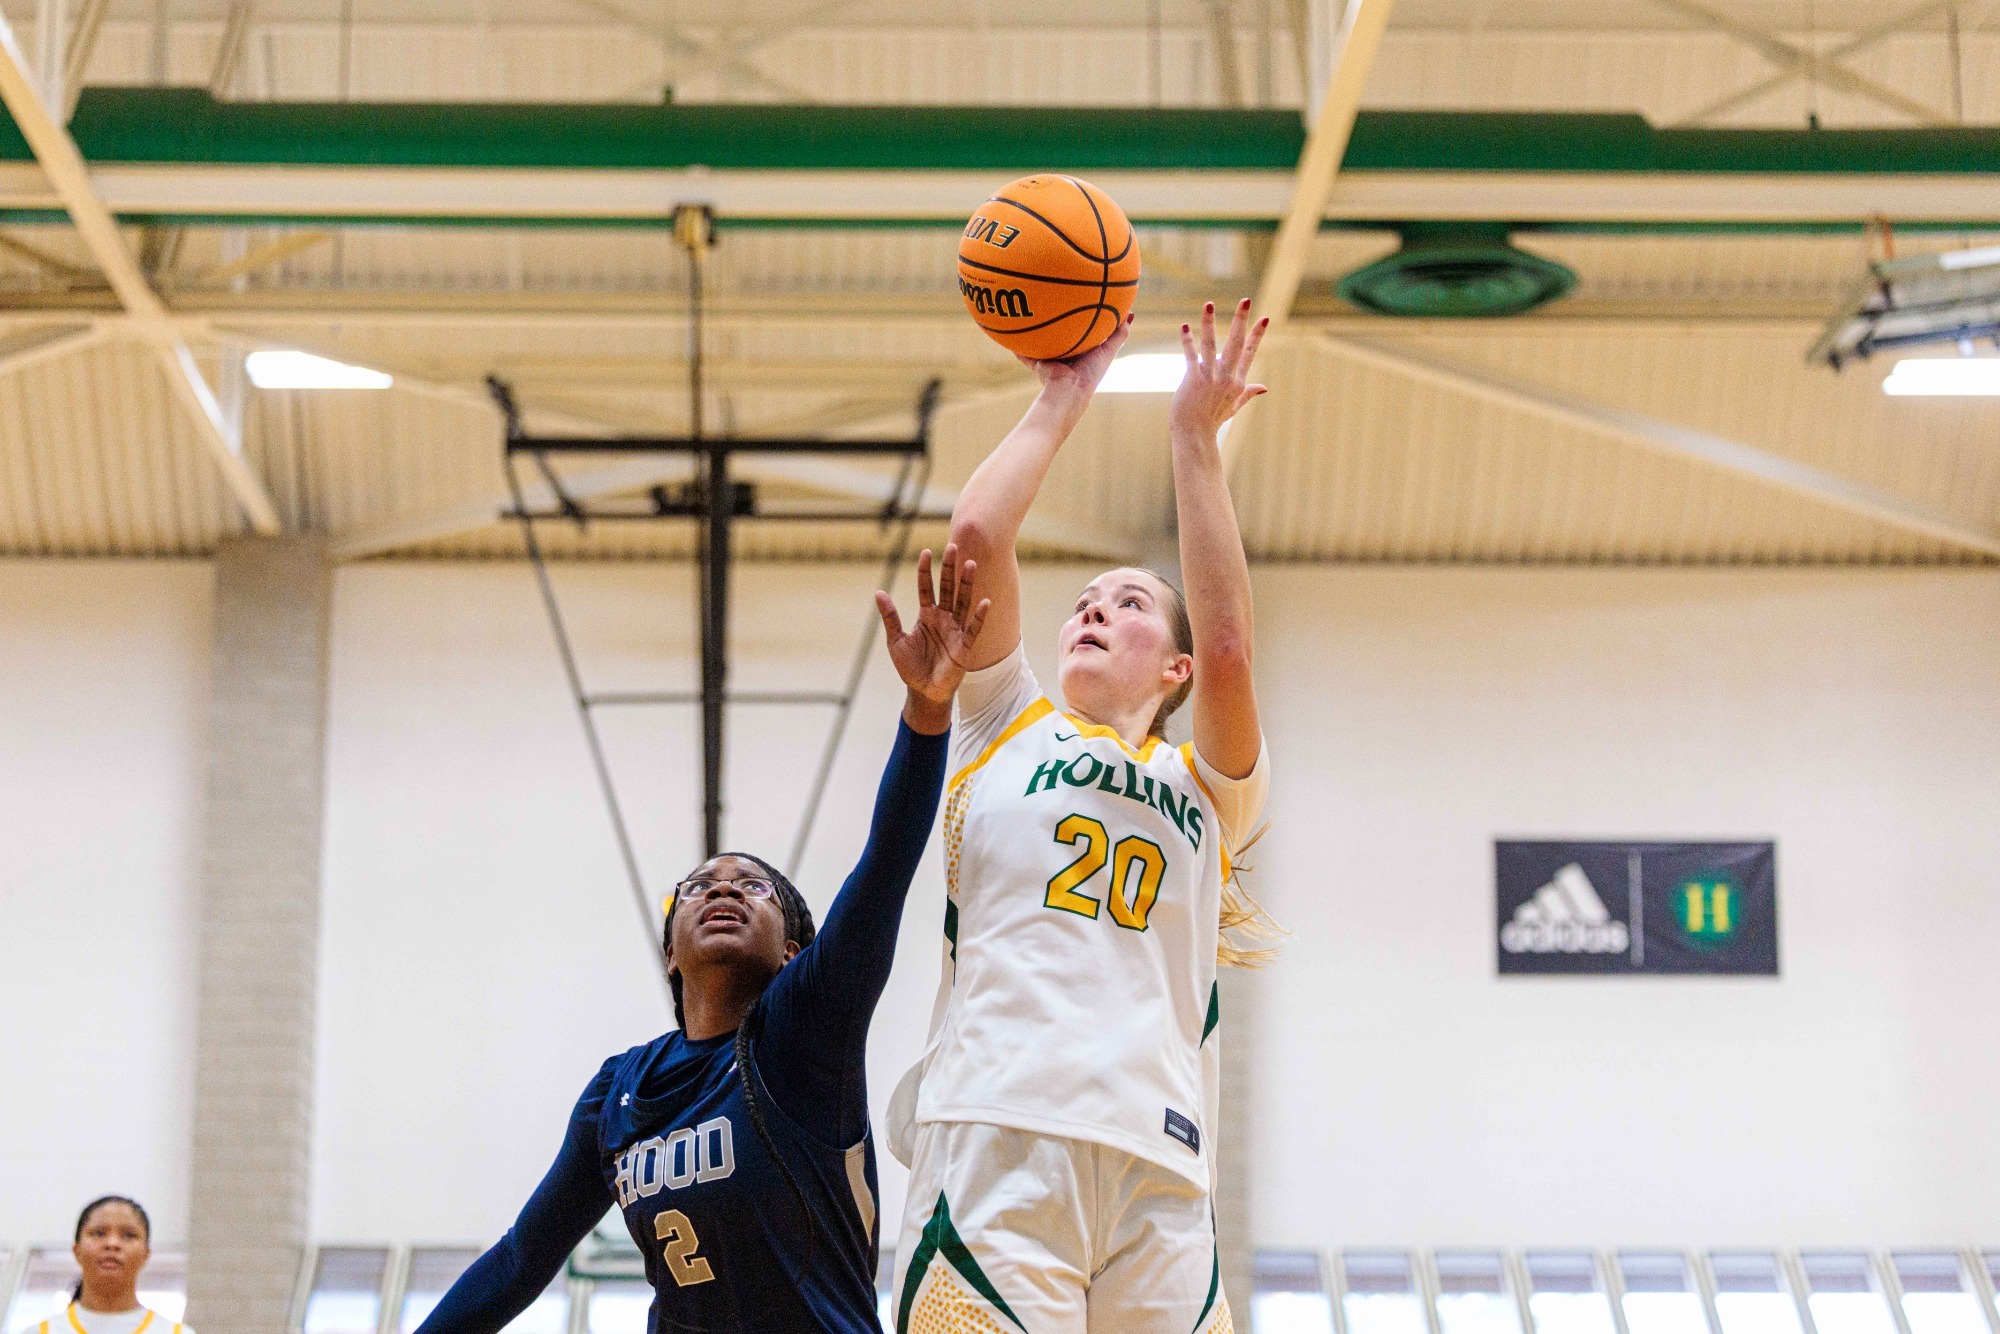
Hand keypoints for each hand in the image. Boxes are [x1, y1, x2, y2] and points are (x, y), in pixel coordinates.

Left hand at [876, 545, 990, 709]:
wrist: (923, 691)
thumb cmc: (910, 667)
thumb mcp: (896, 640)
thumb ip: (890, 617)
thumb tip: (878, 592)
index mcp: (926, 615)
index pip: (927, 587)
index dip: (926, 570)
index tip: (926, 552)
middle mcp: (943, 618)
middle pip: (948, 588)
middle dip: (950, 569)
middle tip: (952, 547)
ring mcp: (955, 630)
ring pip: (963, 602)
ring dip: (967, 584)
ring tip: (970, 564)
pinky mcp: (965, 645)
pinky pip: (974, 628)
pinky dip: (979, 616)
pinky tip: (985, 601)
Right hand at [1014, 312, 1133, 403]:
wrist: (1068, 391)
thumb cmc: (1090, 372)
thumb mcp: (1108, 350)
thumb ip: (1119, 333)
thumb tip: (1131, 314)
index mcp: (1081, 353)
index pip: (1081, 333)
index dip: (1081, 320)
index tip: (1081, 304)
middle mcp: (1066, 356)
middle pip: (1060, 336)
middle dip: (1056, 324)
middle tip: (1052, 304)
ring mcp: (1050, 360)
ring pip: (1042, 343)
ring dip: (1036, 333)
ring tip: (1029, 314)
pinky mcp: (1038, 363)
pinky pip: (1025, 353)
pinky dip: (1018, 346)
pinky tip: (1010, 333)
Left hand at [1170, 298, 1268, 438]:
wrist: (1195, 434)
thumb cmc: (1212, 420)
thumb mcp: (1234, 406)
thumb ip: (1249, 393)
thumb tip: (1264, 388)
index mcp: (1238, 381)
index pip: (1249, 352)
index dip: (1257, 335)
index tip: (1265, 318)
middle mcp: (1227, 377)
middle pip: (1236, 343)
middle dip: (1241, 320)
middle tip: (1246, 299)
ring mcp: (1210, 378)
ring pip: (1211, 345)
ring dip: (1209, 323)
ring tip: (1209, 304)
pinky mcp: (1193, 379)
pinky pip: (1191, 356)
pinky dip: (1187, 341)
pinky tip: (1184, 327)